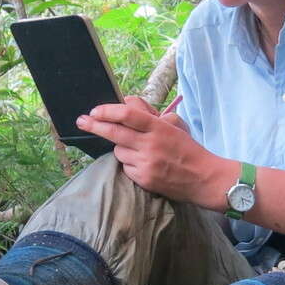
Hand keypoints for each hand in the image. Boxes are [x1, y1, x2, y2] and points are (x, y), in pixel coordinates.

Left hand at [77, 96, 221, 204]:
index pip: (127, 114)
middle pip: (114, 132)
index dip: (107, 111)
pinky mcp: (144, 180)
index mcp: (158, 127)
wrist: (203, 178)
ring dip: (121, 147)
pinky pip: (126, 167)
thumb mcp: (173, 124)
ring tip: (138, 149)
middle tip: (81, 121)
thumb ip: (147, 114)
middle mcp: (150, 145)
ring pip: (118, 151)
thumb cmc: (187, 148)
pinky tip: (143, 163)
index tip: (95, 111)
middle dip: (94, 125)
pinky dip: (130, 163)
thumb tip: (122, 105)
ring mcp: (146, 163)